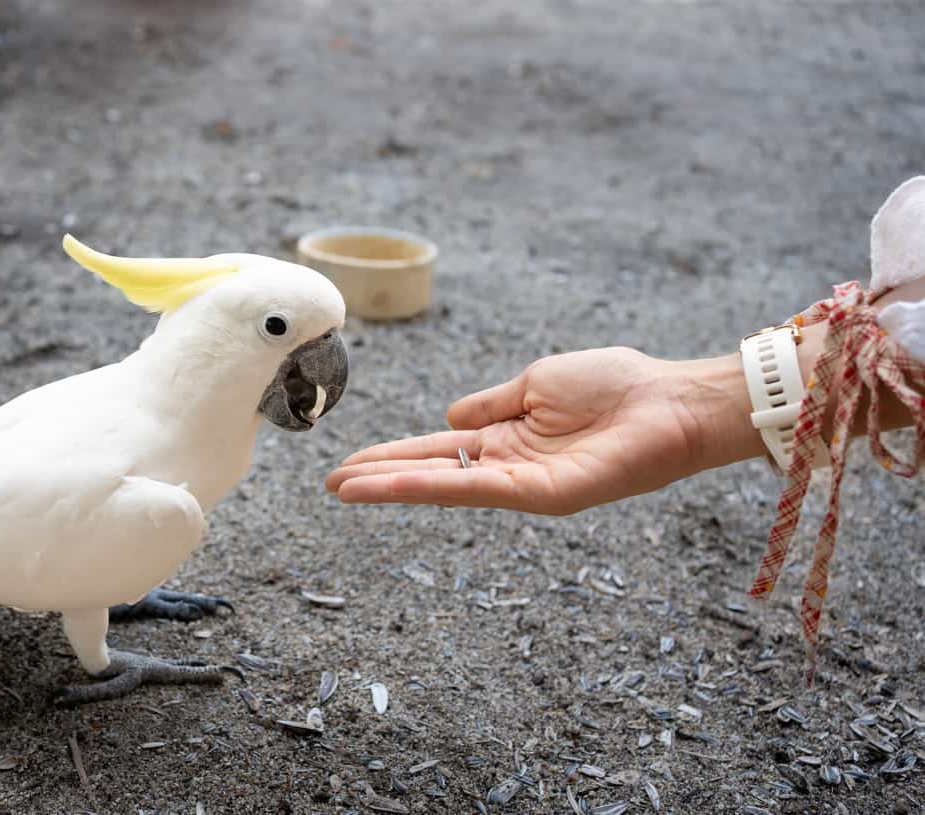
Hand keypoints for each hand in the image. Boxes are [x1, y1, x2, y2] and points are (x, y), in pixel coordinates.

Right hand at [327, 347, 763, 514]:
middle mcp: (508, 466)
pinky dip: (431, 487)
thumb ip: (492, 405)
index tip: (351, 462)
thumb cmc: (616, 385)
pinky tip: (393, 485)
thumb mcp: (537, 383)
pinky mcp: (543, 495)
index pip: (438, 450)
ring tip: (346, 489)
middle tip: (333, 485)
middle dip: (381, 479)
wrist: (670, 400)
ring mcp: (524, 484)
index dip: (395, 456)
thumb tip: (449, 417)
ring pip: (445, 487)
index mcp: (507, 438)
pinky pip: (476, 489)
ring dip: (392, 488)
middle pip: (432, 473)